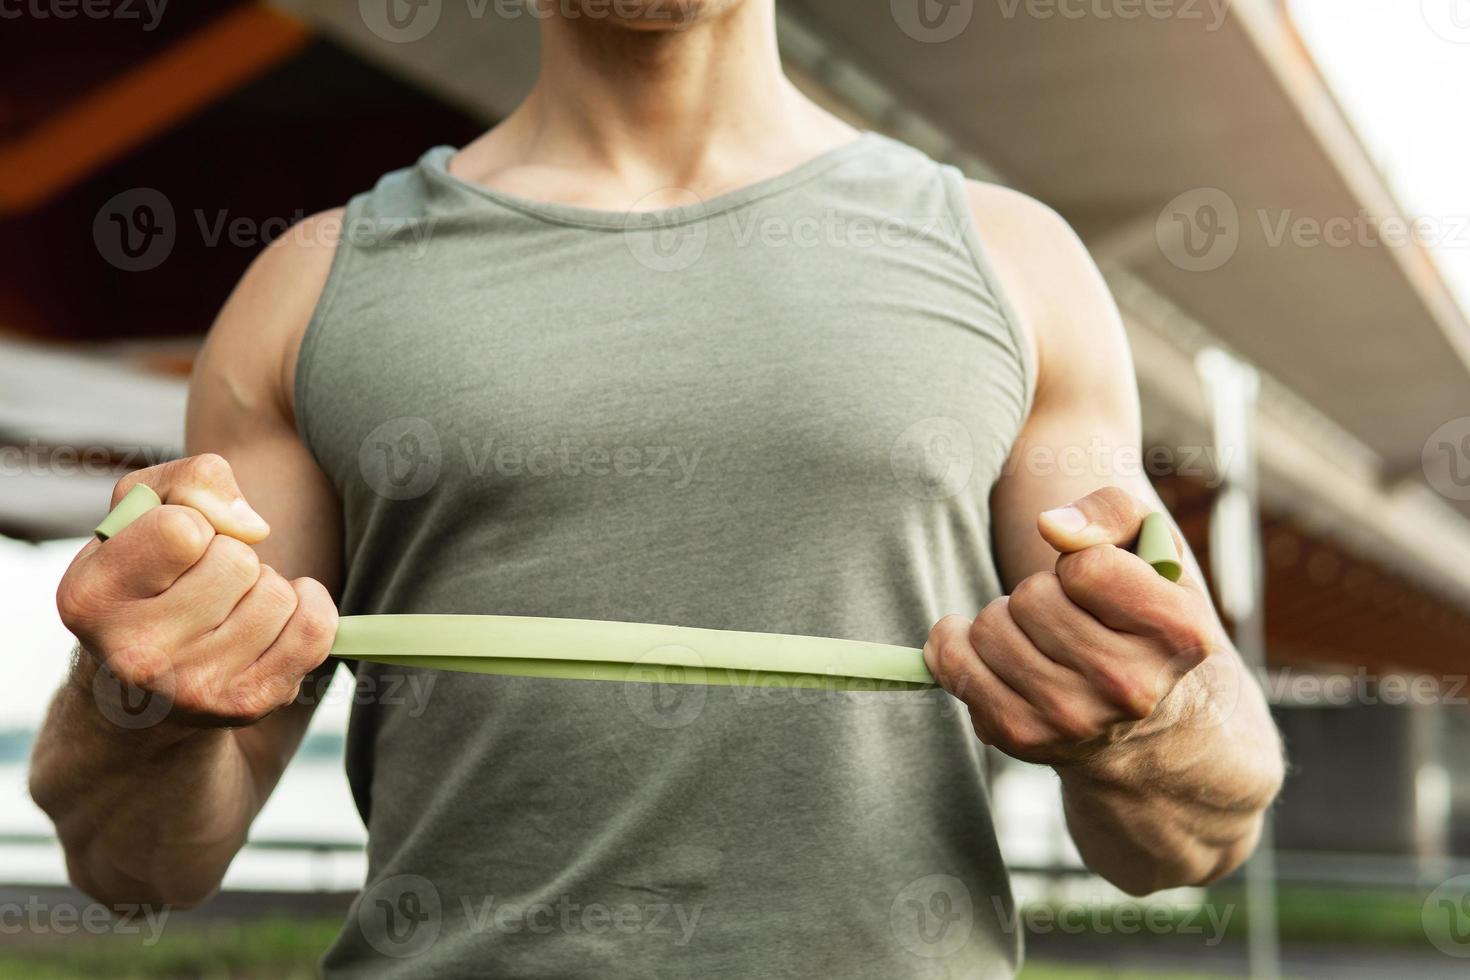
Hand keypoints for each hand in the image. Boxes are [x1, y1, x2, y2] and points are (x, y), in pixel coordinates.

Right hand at [56, 454, 336, 728]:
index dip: (195, 522)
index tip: (178, 546)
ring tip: (227, 610)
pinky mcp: (246, 705)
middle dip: (231, 557)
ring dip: (265, 589)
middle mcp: (135, 652)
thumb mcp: (147, 509)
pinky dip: (310, 610)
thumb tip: (251, 525)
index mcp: (91, 597)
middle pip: (238, 560)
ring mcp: (192, 687)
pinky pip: (315, 630)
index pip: (182, 529)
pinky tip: (272, 622)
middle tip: (203, 585)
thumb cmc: (151, 576)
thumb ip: (192, 481)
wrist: (147, 686)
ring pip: (277, 594)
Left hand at [923, 486, 1219, 766]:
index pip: (1087, 567)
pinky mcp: (1021, 737)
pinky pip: (954, 664)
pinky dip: (957, 645)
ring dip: (1002, 619)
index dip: (1078, 565)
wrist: (1138, 718)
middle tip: (1065, 618)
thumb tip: (1052, 526)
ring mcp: (1073, 720)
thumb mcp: (1150, 547)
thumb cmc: (1136, 612)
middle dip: (1038, 593)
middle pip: (1031, 598)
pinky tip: (991, 654)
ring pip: (989, 628)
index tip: (1095, 587)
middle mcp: (1130, 687)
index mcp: (1178, 634)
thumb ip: (1112, 511)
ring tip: (1038, 639)